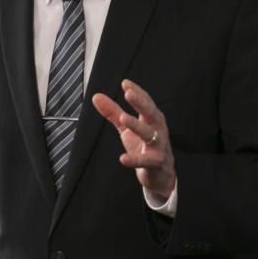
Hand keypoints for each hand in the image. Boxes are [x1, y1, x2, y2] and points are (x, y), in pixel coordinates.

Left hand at [92, 79, 175, 198]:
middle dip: (141, 103)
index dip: (137, 92)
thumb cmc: (145, 148)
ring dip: (137, 125)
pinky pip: (146, 161)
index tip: (125, 83)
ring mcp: (159, 146)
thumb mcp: (127, 128)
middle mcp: (158, 130)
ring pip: (150, 134)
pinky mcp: (156, 163)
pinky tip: (123, 158)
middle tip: (128, 94)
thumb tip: (96, 97)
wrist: (160, 175)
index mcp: (152, 120)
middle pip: (151, 113)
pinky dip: (135, 160)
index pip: (146, 102)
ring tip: (124, 118)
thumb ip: (113, 112)